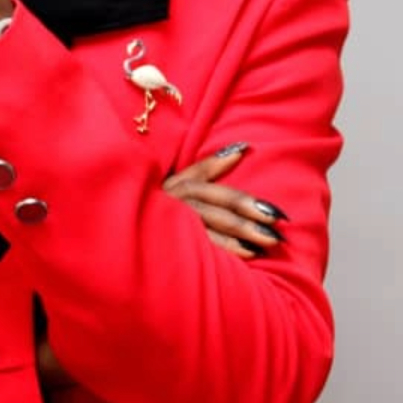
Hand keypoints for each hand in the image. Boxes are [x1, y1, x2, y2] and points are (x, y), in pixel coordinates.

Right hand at [162, 144, 288, 257]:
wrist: (127, 235)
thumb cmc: (161, 205)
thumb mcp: (179, 182)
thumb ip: (209, 166)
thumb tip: (242, 148)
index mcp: (177, 186)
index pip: (211, 187)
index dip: (239, 192)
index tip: (269, 197)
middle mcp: (173, 205)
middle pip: (214, 208)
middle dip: (245, 213)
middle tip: (276, 223)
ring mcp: (171, 228)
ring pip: (209, 229)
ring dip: (240, 236)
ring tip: (268, 241)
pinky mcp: (171, 249)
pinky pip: (201, 251)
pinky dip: (226, 251)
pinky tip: (249, 254)